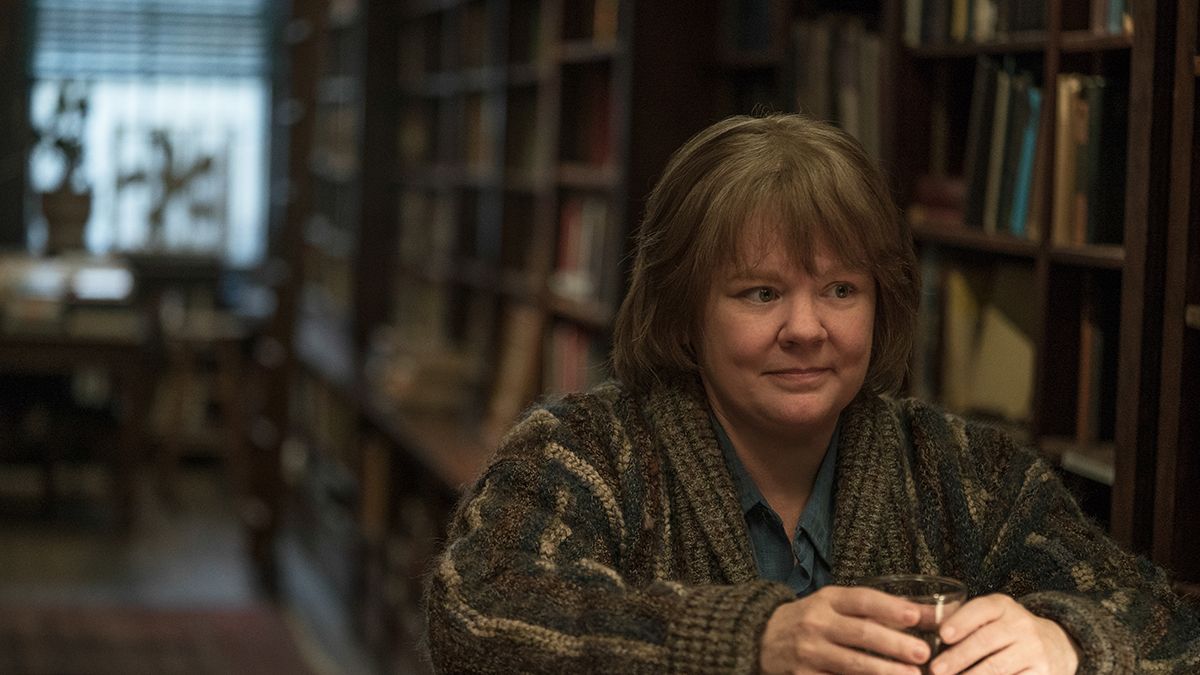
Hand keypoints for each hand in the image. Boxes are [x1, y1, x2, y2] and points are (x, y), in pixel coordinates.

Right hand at [760, 585, 930, 674]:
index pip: (862, 600)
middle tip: (923, 654)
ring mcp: (808, 652)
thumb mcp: (835, 605)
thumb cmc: (811, 620)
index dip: (889, 608)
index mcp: (827, 599)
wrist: (761, 638)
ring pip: (851, 664)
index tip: (916, 617)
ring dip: (883, 672)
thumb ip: (876, 610)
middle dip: (893, 644)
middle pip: (860, 633)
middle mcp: (816, 623)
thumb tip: (930, 615)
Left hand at [929, 594, 1079, 674]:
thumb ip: (963, 621)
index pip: (982, 609)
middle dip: (958, 657)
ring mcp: (1033, 650)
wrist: (1056, 645)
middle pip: (986, 641)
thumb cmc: (1007, 630)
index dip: (962, 621)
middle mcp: (1021, 625)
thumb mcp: (991, 617)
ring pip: (998, 667)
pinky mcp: (1042, 672)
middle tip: (936, 670)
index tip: (942, 635)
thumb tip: (926, 633)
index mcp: (1003, 606)